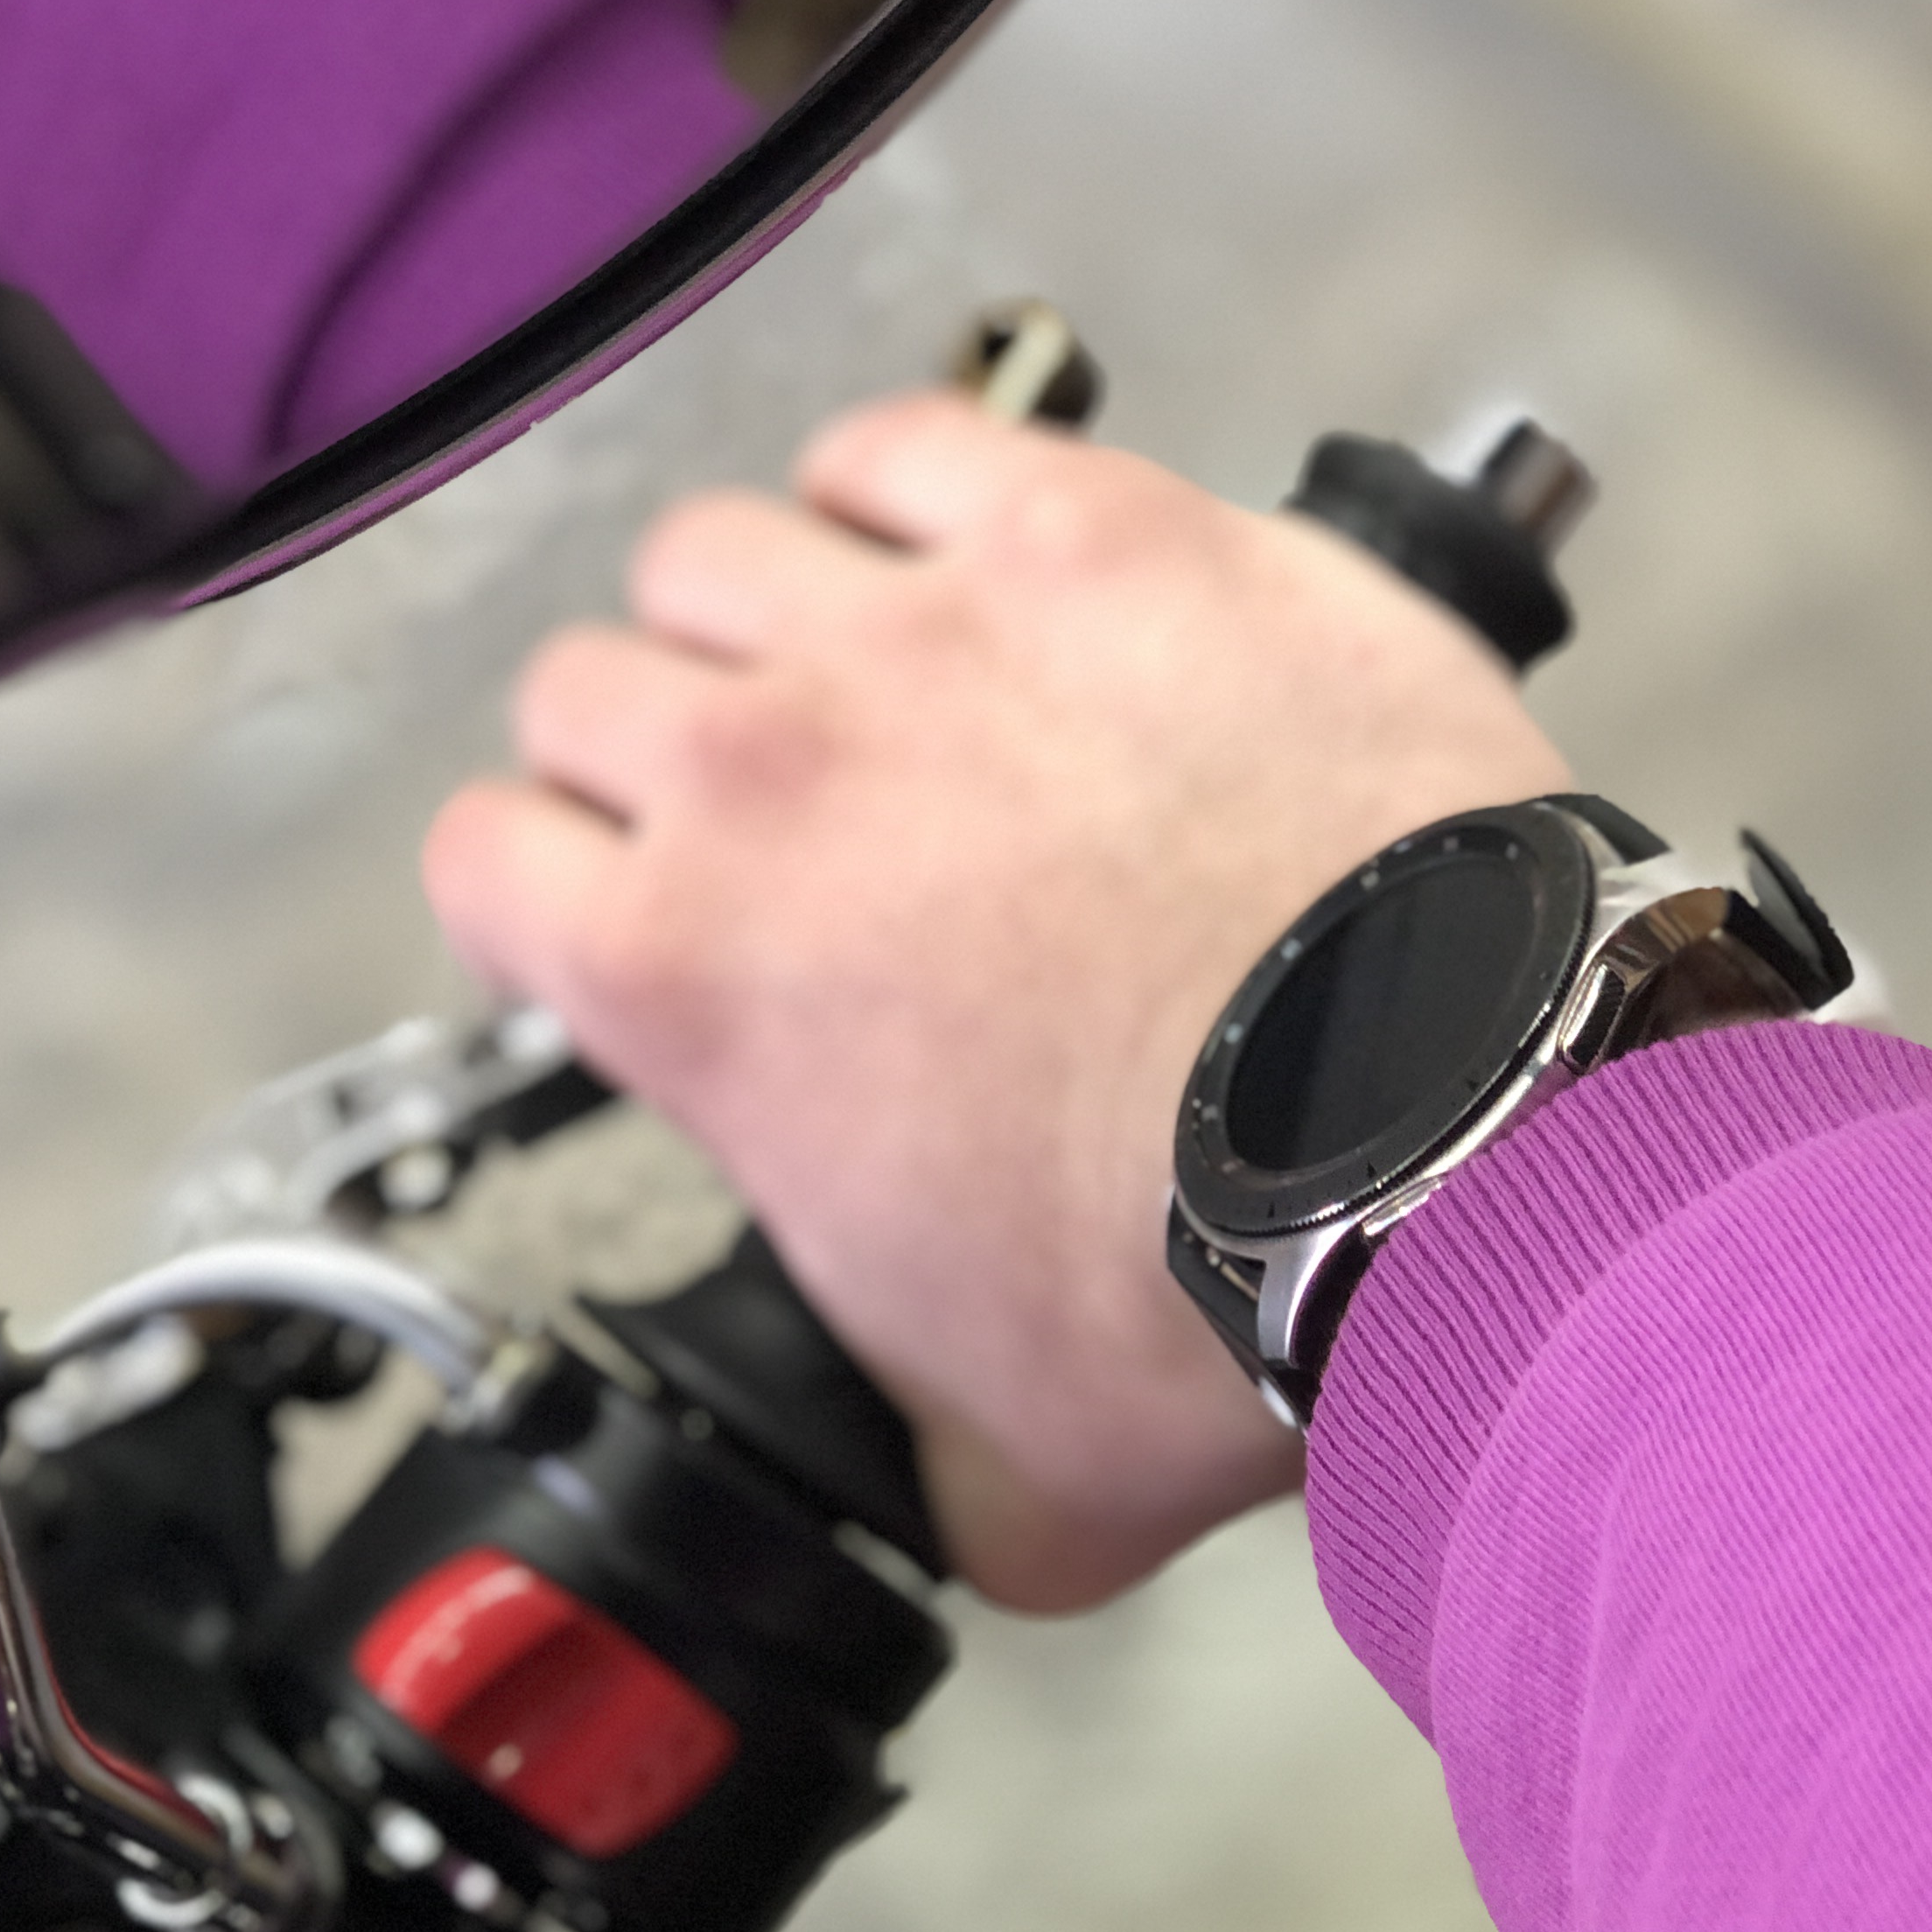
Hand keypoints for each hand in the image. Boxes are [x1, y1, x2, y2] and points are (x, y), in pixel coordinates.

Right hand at [423, 392, 1569, 1608]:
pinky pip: (917, 442)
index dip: (535, 895)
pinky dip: (909, 486)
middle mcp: (769, 769)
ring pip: (723, 543)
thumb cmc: (1223, 1282)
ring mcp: (929, 629)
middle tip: (744, 817)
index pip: (482, 864)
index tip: (602, 915)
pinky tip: (964, 552)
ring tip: (850, 674)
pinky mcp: (1097, 535)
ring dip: (757, 610)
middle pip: (587, 684)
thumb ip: (917, 1455)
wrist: (1450, 1139)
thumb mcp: (1011, 1472)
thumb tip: (943, 1489)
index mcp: (691, 979)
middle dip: (642, 754)